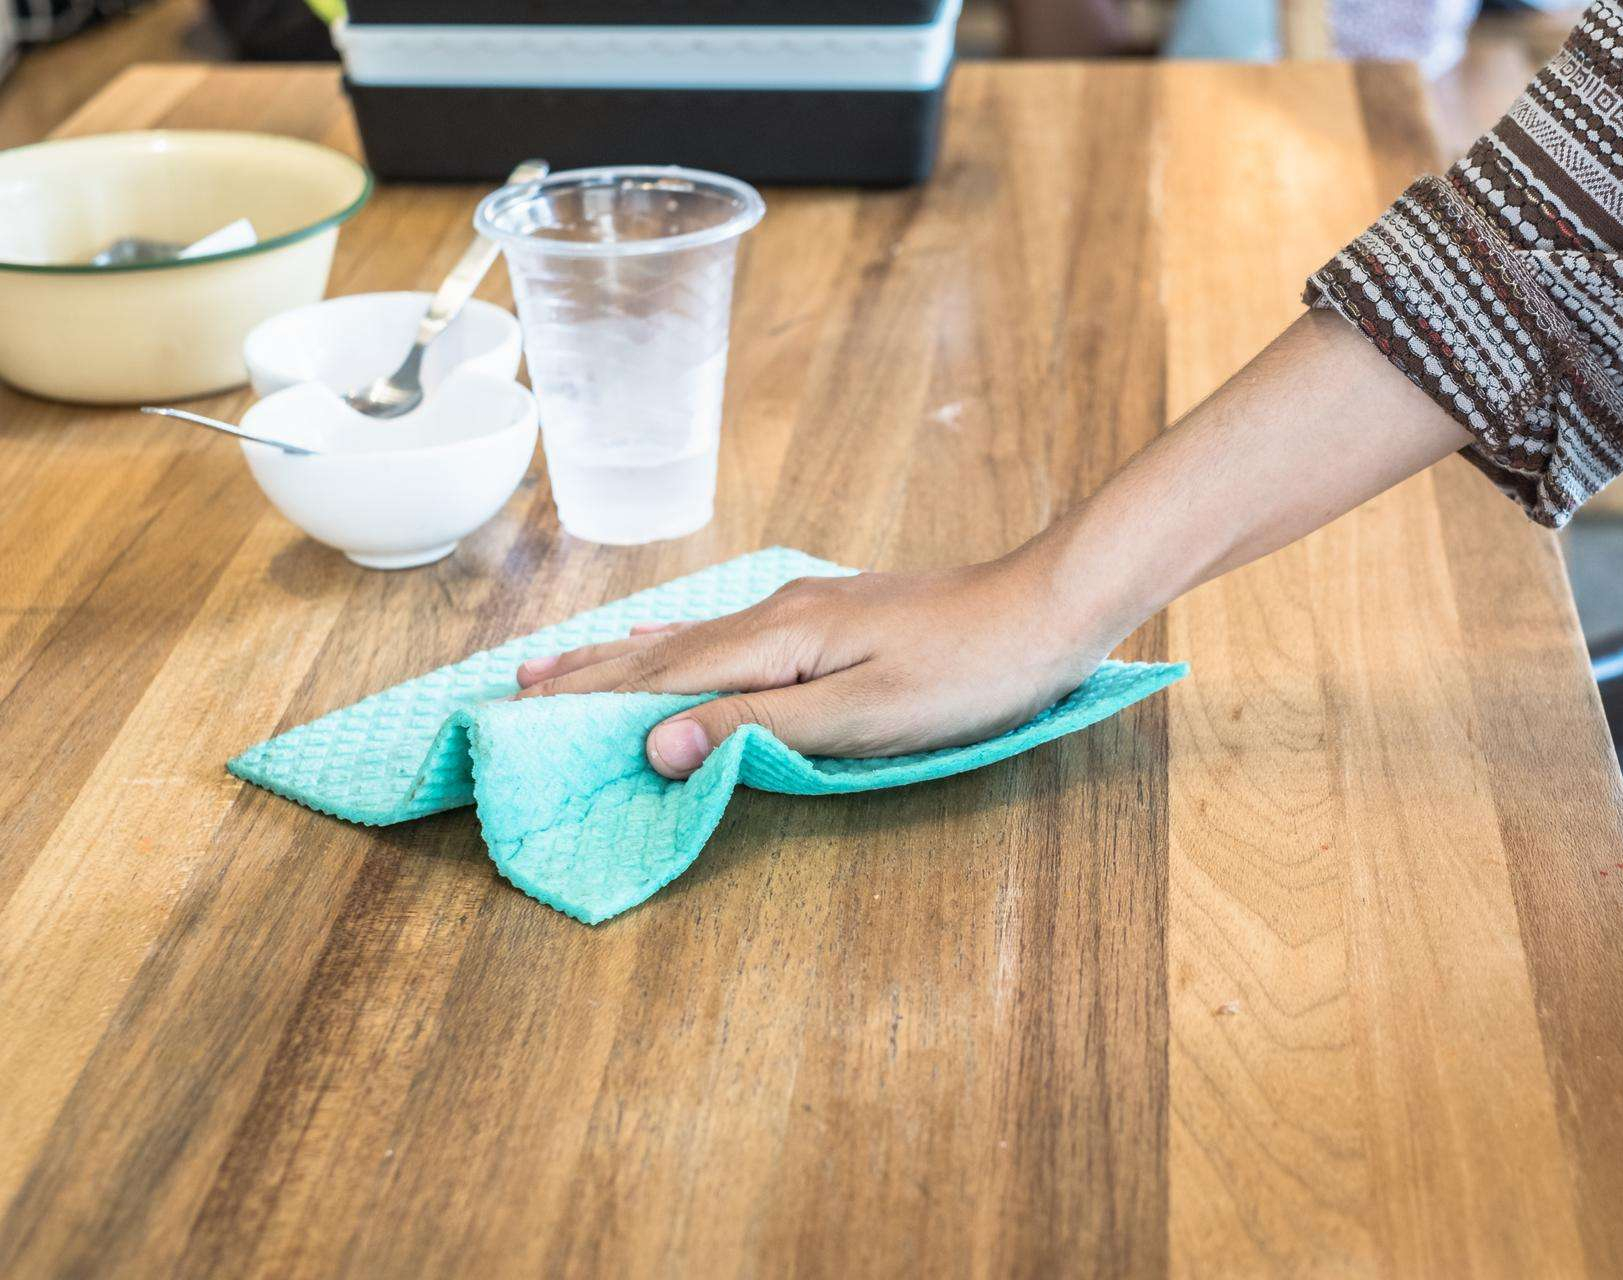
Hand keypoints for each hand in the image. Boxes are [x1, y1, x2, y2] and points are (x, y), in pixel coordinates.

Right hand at [512, 312, 1469, 780]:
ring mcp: (805, 610)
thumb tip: (653, 745)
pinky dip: (679, 645)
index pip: (660, 675)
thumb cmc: (969, 672)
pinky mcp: (833, 618)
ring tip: (568, 665)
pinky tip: (672, 642)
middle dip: (589, 674)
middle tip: (515, 692)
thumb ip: (758, 730)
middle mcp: (778, 613)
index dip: (591, 699)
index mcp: (779, 639)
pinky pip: (728, 633)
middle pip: (663, 648)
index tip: (518, 713)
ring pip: (692, 636)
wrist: (1050, 606)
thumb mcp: (865, 716)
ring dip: (625, 656)